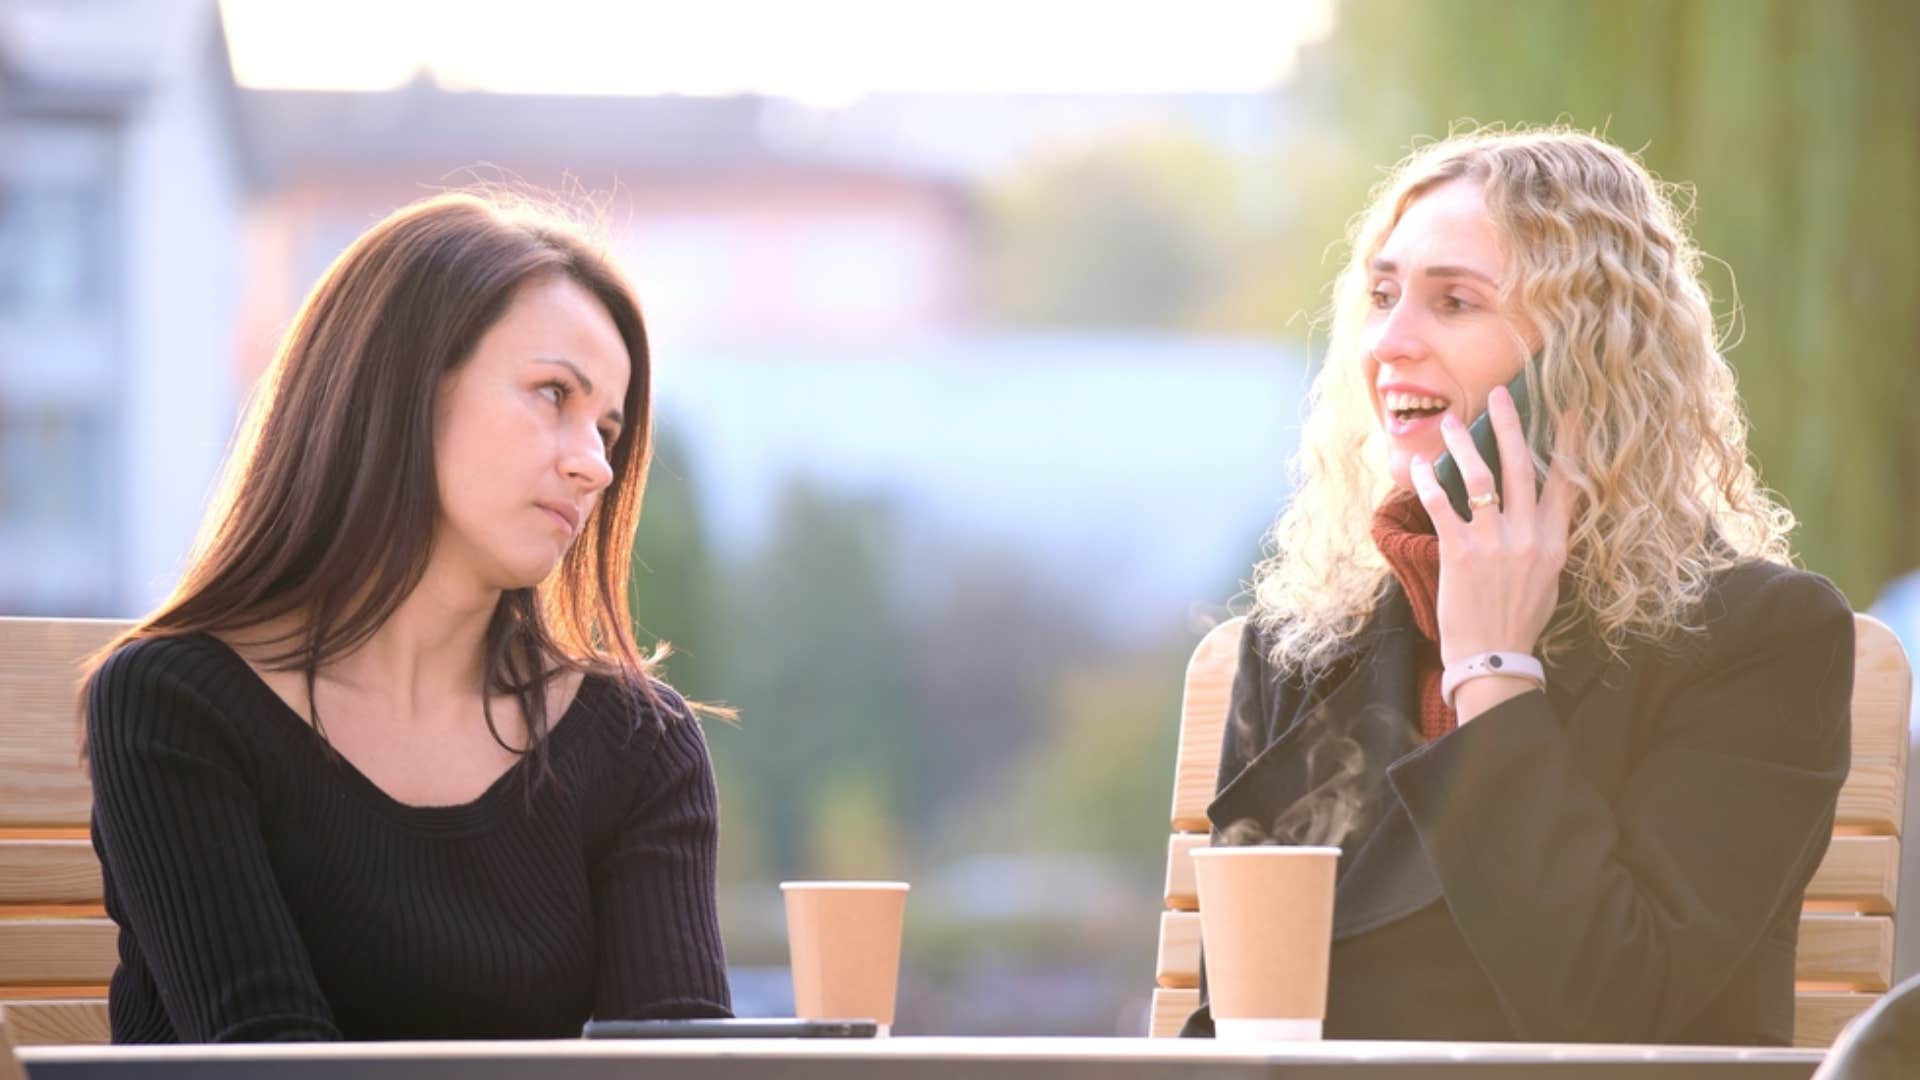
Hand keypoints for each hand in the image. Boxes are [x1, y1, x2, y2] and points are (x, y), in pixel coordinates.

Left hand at [1408, 384, 1574, 667]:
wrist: (1493, 658)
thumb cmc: (1519, 619)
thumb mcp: (1549, 578)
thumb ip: (1547, 541)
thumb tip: (1544, 510)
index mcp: (1555, 542)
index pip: (1566, 482)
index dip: (1568, 443)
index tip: (1569, 410)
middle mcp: (1528, 536)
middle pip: (1521, 467)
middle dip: (1510, 425)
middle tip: (1501, 394)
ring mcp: (1493, 542)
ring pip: (1479, 476)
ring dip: (1464, 444)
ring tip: (1452, 421)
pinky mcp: (1459, 551)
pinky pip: (1441, 504)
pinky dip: (1428, 481)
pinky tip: (1419, 465)